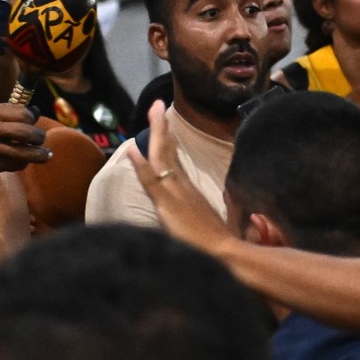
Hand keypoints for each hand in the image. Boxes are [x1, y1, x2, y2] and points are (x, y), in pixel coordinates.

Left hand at [129, 100, 231, 254]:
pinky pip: (152, 180)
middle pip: (170, 151)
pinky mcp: (169, 205)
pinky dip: (142, 164)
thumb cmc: (219, 245)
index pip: (176, 160)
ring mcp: (177, 193)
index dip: (169, 141)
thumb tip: (206, 215)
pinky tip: (134, 149)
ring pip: (162, 157)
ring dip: (156, 133)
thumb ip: (205, 217)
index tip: (164, 123)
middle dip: (163, 127)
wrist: (225, 254)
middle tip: (158, 105)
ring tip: (152, 111)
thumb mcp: (211, 226)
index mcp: (190, 191)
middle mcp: (184, 186)